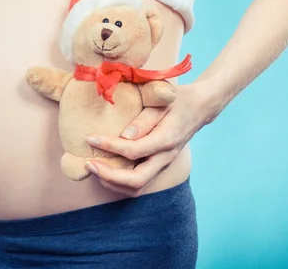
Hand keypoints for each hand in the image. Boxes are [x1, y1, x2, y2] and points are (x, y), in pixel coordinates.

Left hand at [85, 81, 216, 196]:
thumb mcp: (162, 100)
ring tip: (93, 169)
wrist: (199, 108)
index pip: (134, 151)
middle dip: (108, 175)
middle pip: (136, 180)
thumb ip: (144, 118)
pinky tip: (104, 172)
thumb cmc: (177, 99)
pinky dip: (119, 183)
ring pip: (137, 188)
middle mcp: (165, 157)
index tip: (90, 138)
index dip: (109, 147)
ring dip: (112, 183)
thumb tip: (125, 135)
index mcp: (166, 139)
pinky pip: (139, 184)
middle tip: (88, 163)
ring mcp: (163, 165)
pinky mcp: (158, 167)